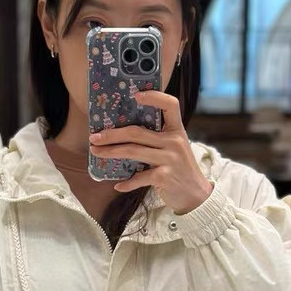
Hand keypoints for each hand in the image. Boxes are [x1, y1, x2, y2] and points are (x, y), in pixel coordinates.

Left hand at [89, 89, 213, 215]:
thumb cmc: (180, 170)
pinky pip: (140, 178)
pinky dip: (127, 183)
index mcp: (177, 130)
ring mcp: (169, 159)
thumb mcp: (175, 149)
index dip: (154, 97)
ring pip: (133, 152)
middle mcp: (173, 142)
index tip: (135, 95)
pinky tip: (118, 185)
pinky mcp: (164, 177)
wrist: (196, 195)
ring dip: (111, 152)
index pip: (170, 105)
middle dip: (112, 134)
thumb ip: (159, 139)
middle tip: (95, 136)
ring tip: (97, 153)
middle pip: (137, 132)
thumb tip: (127, 134)